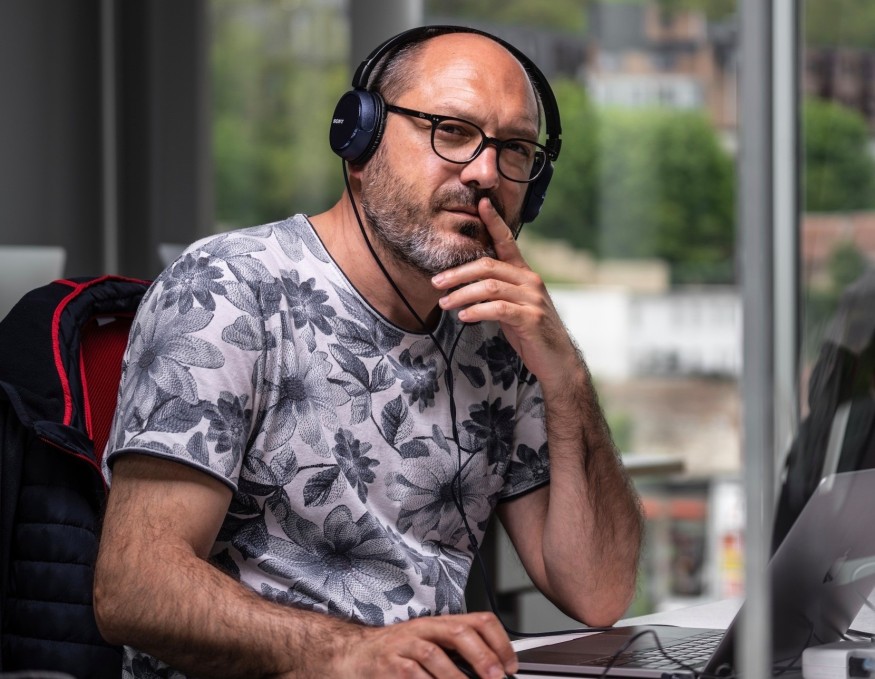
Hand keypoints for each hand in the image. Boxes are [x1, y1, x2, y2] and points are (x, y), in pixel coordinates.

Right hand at [328, 612, 516, 678]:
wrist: (354, 655)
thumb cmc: (396, 654)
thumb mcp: (429, 646)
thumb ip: (457, 654)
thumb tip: (493, 671)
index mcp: (438, 624)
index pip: (477, 620)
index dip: (498, 641)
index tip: (510, 665)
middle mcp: (423, 630)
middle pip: (458, 631)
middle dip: (482, 656)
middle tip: (496, 678)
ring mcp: (404, 646)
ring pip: (436, 657)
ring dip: (456, 678)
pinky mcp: (388, 666)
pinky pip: (413, 675)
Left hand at [432, 197, 579, 392]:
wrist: (558, 361)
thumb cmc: (531, 333)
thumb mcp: (513, 307)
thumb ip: (496, 293)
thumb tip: (466, 287)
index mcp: (525, 274)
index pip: (508, 242)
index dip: (494, 222)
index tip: (481, 203)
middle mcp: (530, 281)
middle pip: (488, 266)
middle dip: (458, 273)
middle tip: (437, 282)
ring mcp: (532, 299)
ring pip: (490, 287)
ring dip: (462, 294)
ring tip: (444, 304)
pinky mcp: (531, 318)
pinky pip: (498, 309)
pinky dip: (477, 311)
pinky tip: (464, 316)